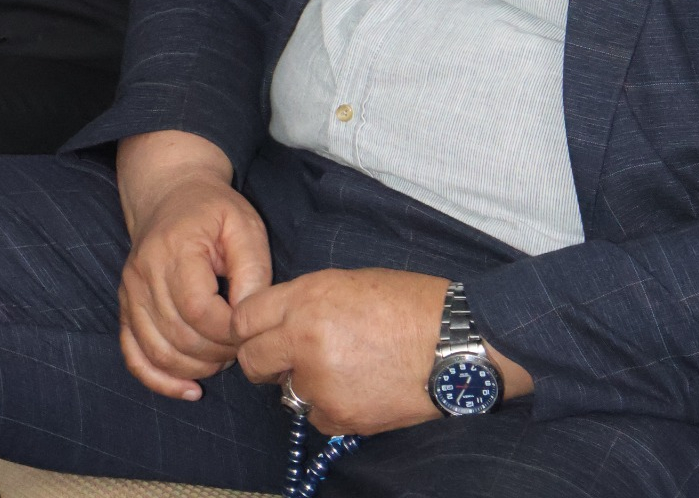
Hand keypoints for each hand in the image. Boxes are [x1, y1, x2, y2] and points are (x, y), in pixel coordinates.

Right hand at [116, 131, 272, 401]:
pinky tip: (190, 389)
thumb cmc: (214, 211)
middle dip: (217, 353)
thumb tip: (250, 318)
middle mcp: (144, 274)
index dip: (229, 331)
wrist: (170, 194)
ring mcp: (129, 294)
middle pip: (178, 337)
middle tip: (242, 346)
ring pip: (158, 353)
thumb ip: (253, 271)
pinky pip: (134, 357)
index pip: (199, 310)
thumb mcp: (245, 227)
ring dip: (195, 368)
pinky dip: (160, 380)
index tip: (251, 329)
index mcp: (176, 250)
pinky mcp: (125, 309)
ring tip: (223, 358)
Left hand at [232, 267, 532, 436]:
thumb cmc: (409, 302)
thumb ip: (305, 301)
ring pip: (286, 391)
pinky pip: (316, 415)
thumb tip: (278, 322)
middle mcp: (305, 341)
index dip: (249, 326)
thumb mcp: (348, 281)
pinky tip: (360, 385)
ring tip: (343, 366)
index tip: (258, 331)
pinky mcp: (340, 417)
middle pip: (251, 362)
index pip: (244, 319)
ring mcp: (321, 383)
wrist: (454, 342)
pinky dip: (330, 405)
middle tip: (287, 355)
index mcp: (308, 299)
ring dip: (303, 382)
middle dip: (264, 359)